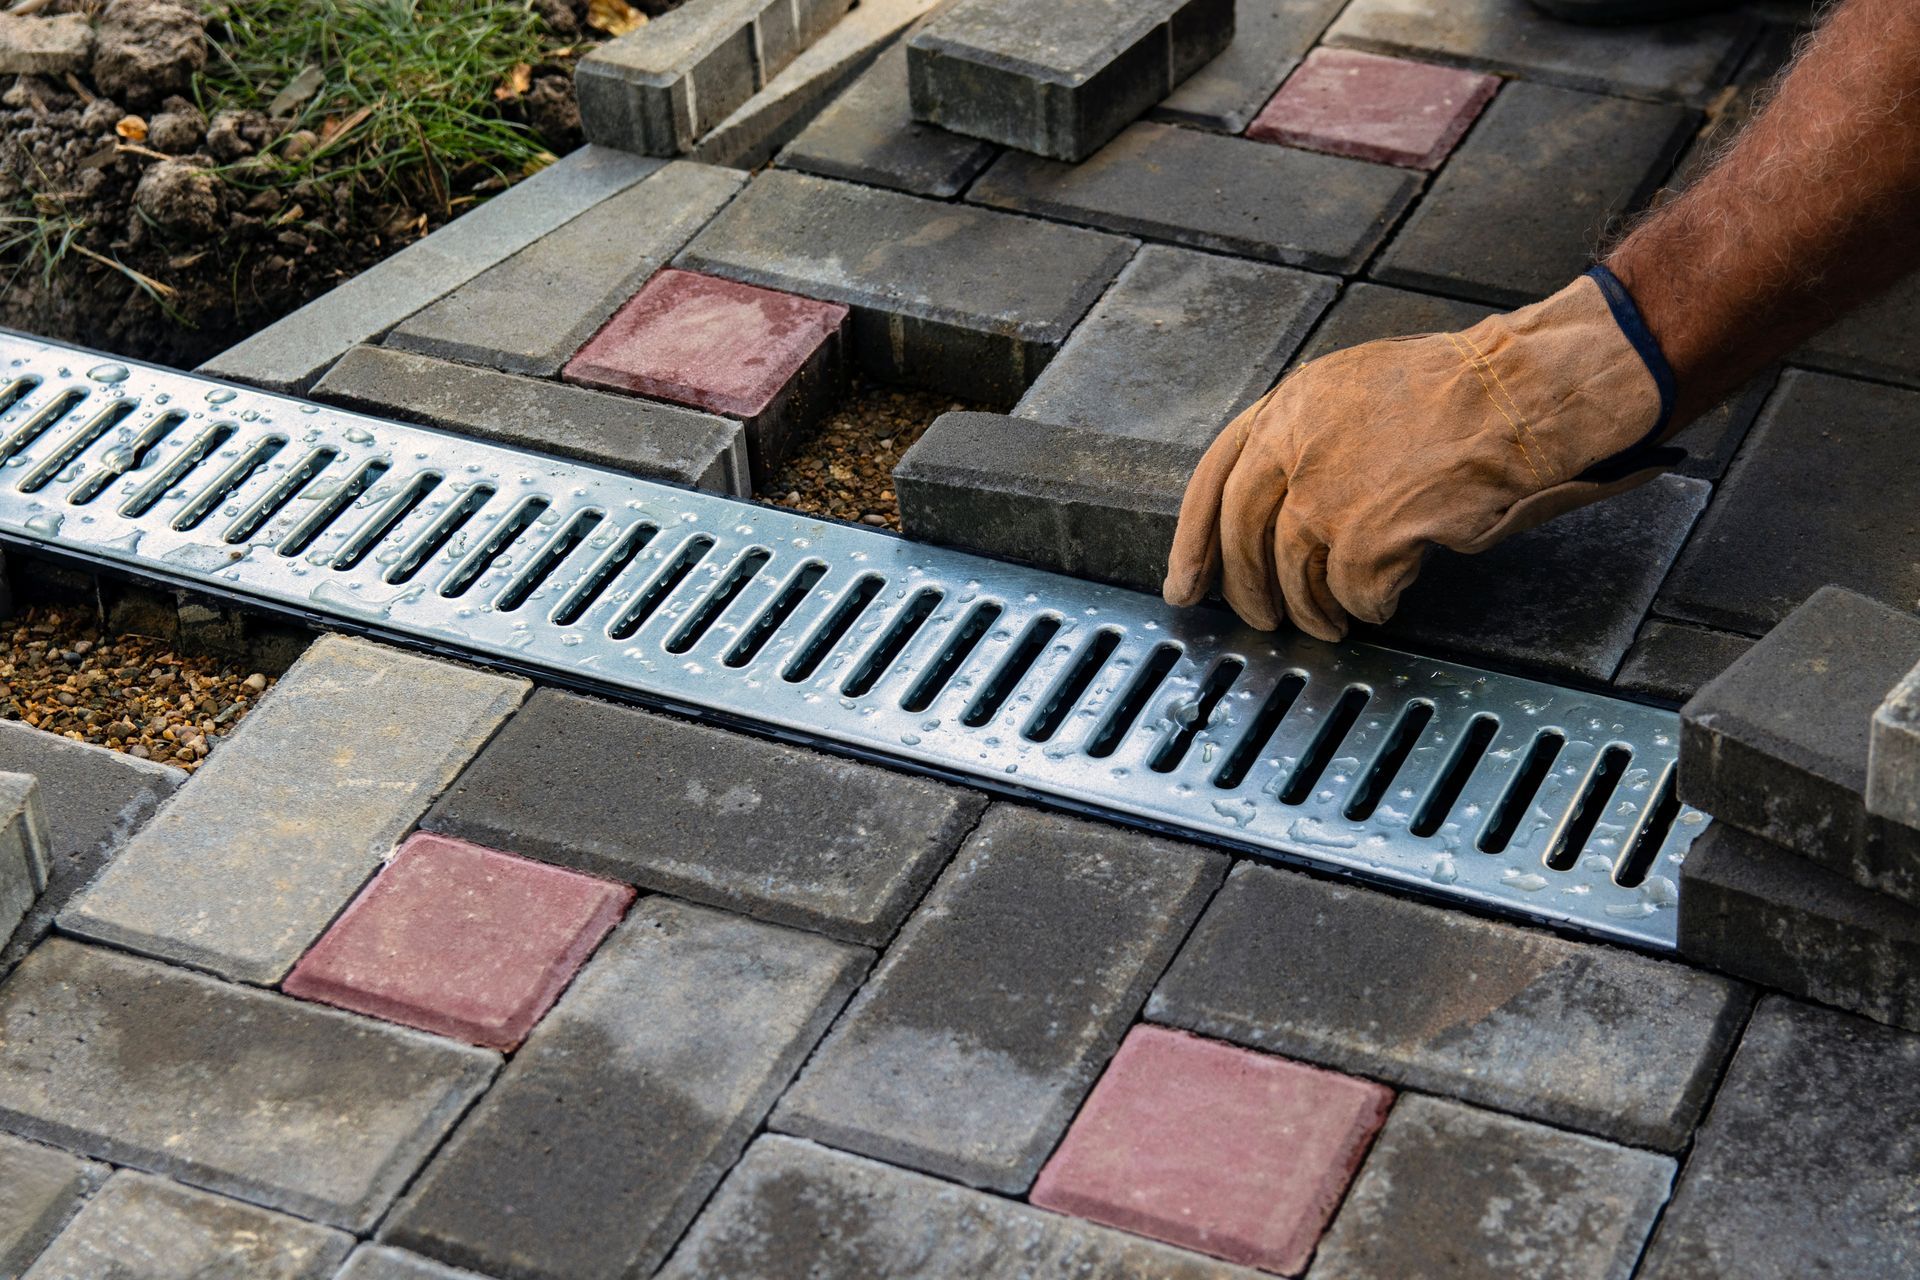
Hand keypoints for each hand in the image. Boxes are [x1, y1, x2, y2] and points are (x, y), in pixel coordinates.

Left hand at [1163, 273, 1675, 639]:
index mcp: (1288, 407)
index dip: (1192, 538)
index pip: (1212, 479)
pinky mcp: (1366, 535)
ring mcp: (1326, 493)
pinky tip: (1385, 603)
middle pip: (1242, 537)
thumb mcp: (1354, 390)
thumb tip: (1280, 505)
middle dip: (1246, 589)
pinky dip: (1368, 607)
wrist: (1518, 394)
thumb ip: (1306, 439)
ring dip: (1311, 609)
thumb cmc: (1457, 392)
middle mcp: (1294, 447)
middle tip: (1259, 618)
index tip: (1183, 579)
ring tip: (1330, 621)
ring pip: (1294, 576)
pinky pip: (1353, 593)